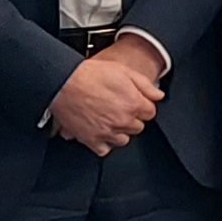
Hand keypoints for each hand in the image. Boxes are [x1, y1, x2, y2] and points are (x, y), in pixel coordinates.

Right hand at [46, 40, 162, 154]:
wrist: (62, 83)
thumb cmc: (89, 75)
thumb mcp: (122, 71)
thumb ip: (145, 84)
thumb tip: (158, 95)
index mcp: (133, 104)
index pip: (150, 113)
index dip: (142, 105)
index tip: (134, 102)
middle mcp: (123, 121)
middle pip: (138, 127)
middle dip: (131, 117)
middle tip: (118, 107)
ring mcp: (108, 132)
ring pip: (124, 139)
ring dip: (119, 131)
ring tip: (108, 118)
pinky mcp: (92, 140)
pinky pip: (104, 149)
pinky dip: (103, 142)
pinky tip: (99, 130)